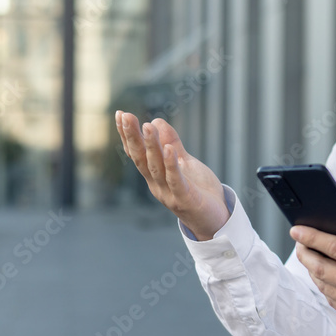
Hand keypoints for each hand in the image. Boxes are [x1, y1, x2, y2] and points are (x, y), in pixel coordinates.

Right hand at [115, 110, 229, 239]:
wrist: (216, 220)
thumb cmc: (199, 192)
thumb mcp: (185, 163)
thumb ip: (172, 144)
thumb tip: (156, 121)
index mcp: (155, 175)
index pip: (137, 153)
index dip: (128, 135)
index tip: (120, 114)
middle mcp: (157, 184)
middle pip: (141, 159)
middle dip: (132, 137)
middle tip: (125, 116)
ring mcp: (169, 193)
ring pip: (156, 167)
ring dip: (151, 147)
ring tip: (147, 126)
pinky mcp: (184, 199)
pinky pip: (176, 180)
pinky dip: (171, 164)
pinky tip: (169, 149)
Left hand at [292, 217, 335, 335]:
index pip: (335, 248)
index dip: (312, 237)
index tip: (297, 230)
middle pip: (321, 268)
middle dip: (305, 253)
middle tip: (299, 242)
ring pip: (323, 286)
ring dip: (312, 270)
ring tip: (309, 256)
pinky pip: (332, 301)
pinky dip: (324, 286)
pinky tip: (324, 275)